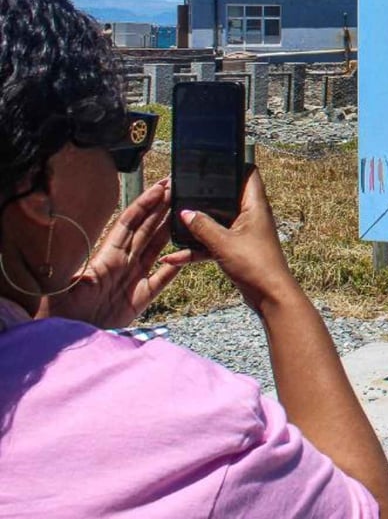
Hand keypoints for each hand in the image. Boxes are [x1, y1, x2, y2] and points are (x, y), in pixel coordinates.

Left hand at [39, 179, 181, 329]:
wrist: (65, 340)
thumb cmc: (59, 312)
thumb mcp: (63, 288)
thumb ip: (74, 273)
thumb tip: (79, 262)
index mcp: (105, 257)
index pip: (128, 224)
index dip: (145, 205)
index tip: (160, 188)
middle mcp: (121, 264)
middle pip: (146, 230)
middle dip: (162, 208)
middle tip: (179, 189)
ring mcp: (132, 280)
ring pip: (156, 248)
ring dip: (170, 230)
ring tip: (186, 212)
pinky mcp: (139, 299)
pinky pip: (162, 280)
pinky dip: (175, 267)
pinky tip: (187, 254)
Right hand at [161, 169, 299, 315]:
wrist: (270, 296)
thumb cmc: (256, 265)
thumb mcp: (223, 243)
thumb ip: (202, 226)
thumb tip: (185, 211)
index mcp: (254, 206)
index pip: (248, 174)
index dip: (233, 164)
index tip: (212, 159)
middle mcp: (251, 216)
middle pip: (226, 198)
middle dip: (205, 195)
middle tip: (182, 189)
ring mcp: (243, 233)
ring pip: (216, 222)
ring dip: (196, 225)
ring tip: (172, 221)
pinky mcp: (236, 250)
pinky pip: (213, 244)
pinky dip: (196, 249)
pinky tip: (173, 258)